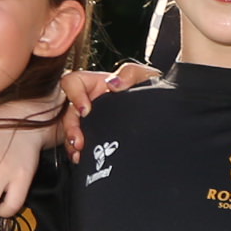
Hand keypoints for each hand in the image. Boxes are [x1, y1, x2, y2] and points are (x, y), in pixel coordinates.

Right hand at [49, 62, 164, 157]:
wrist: (162, 113)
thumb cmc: (151, 88)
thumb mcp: (145, 76)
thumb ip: (130, 73)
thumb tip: (113, 83)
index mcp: (97, 84)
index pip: (73, 82)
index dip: (74, 95)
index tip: (85, 110)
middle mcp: (89, 101)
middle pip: (68, 111)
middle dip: (70, 127)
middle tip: (79, 140)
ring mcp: (90, 120)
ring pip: (70, 129)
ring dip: (71, 141)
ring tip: (79, 152)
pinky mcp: (93, 135)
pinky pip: (77, 143)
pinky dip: (76, 151)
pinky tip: (81, 157)